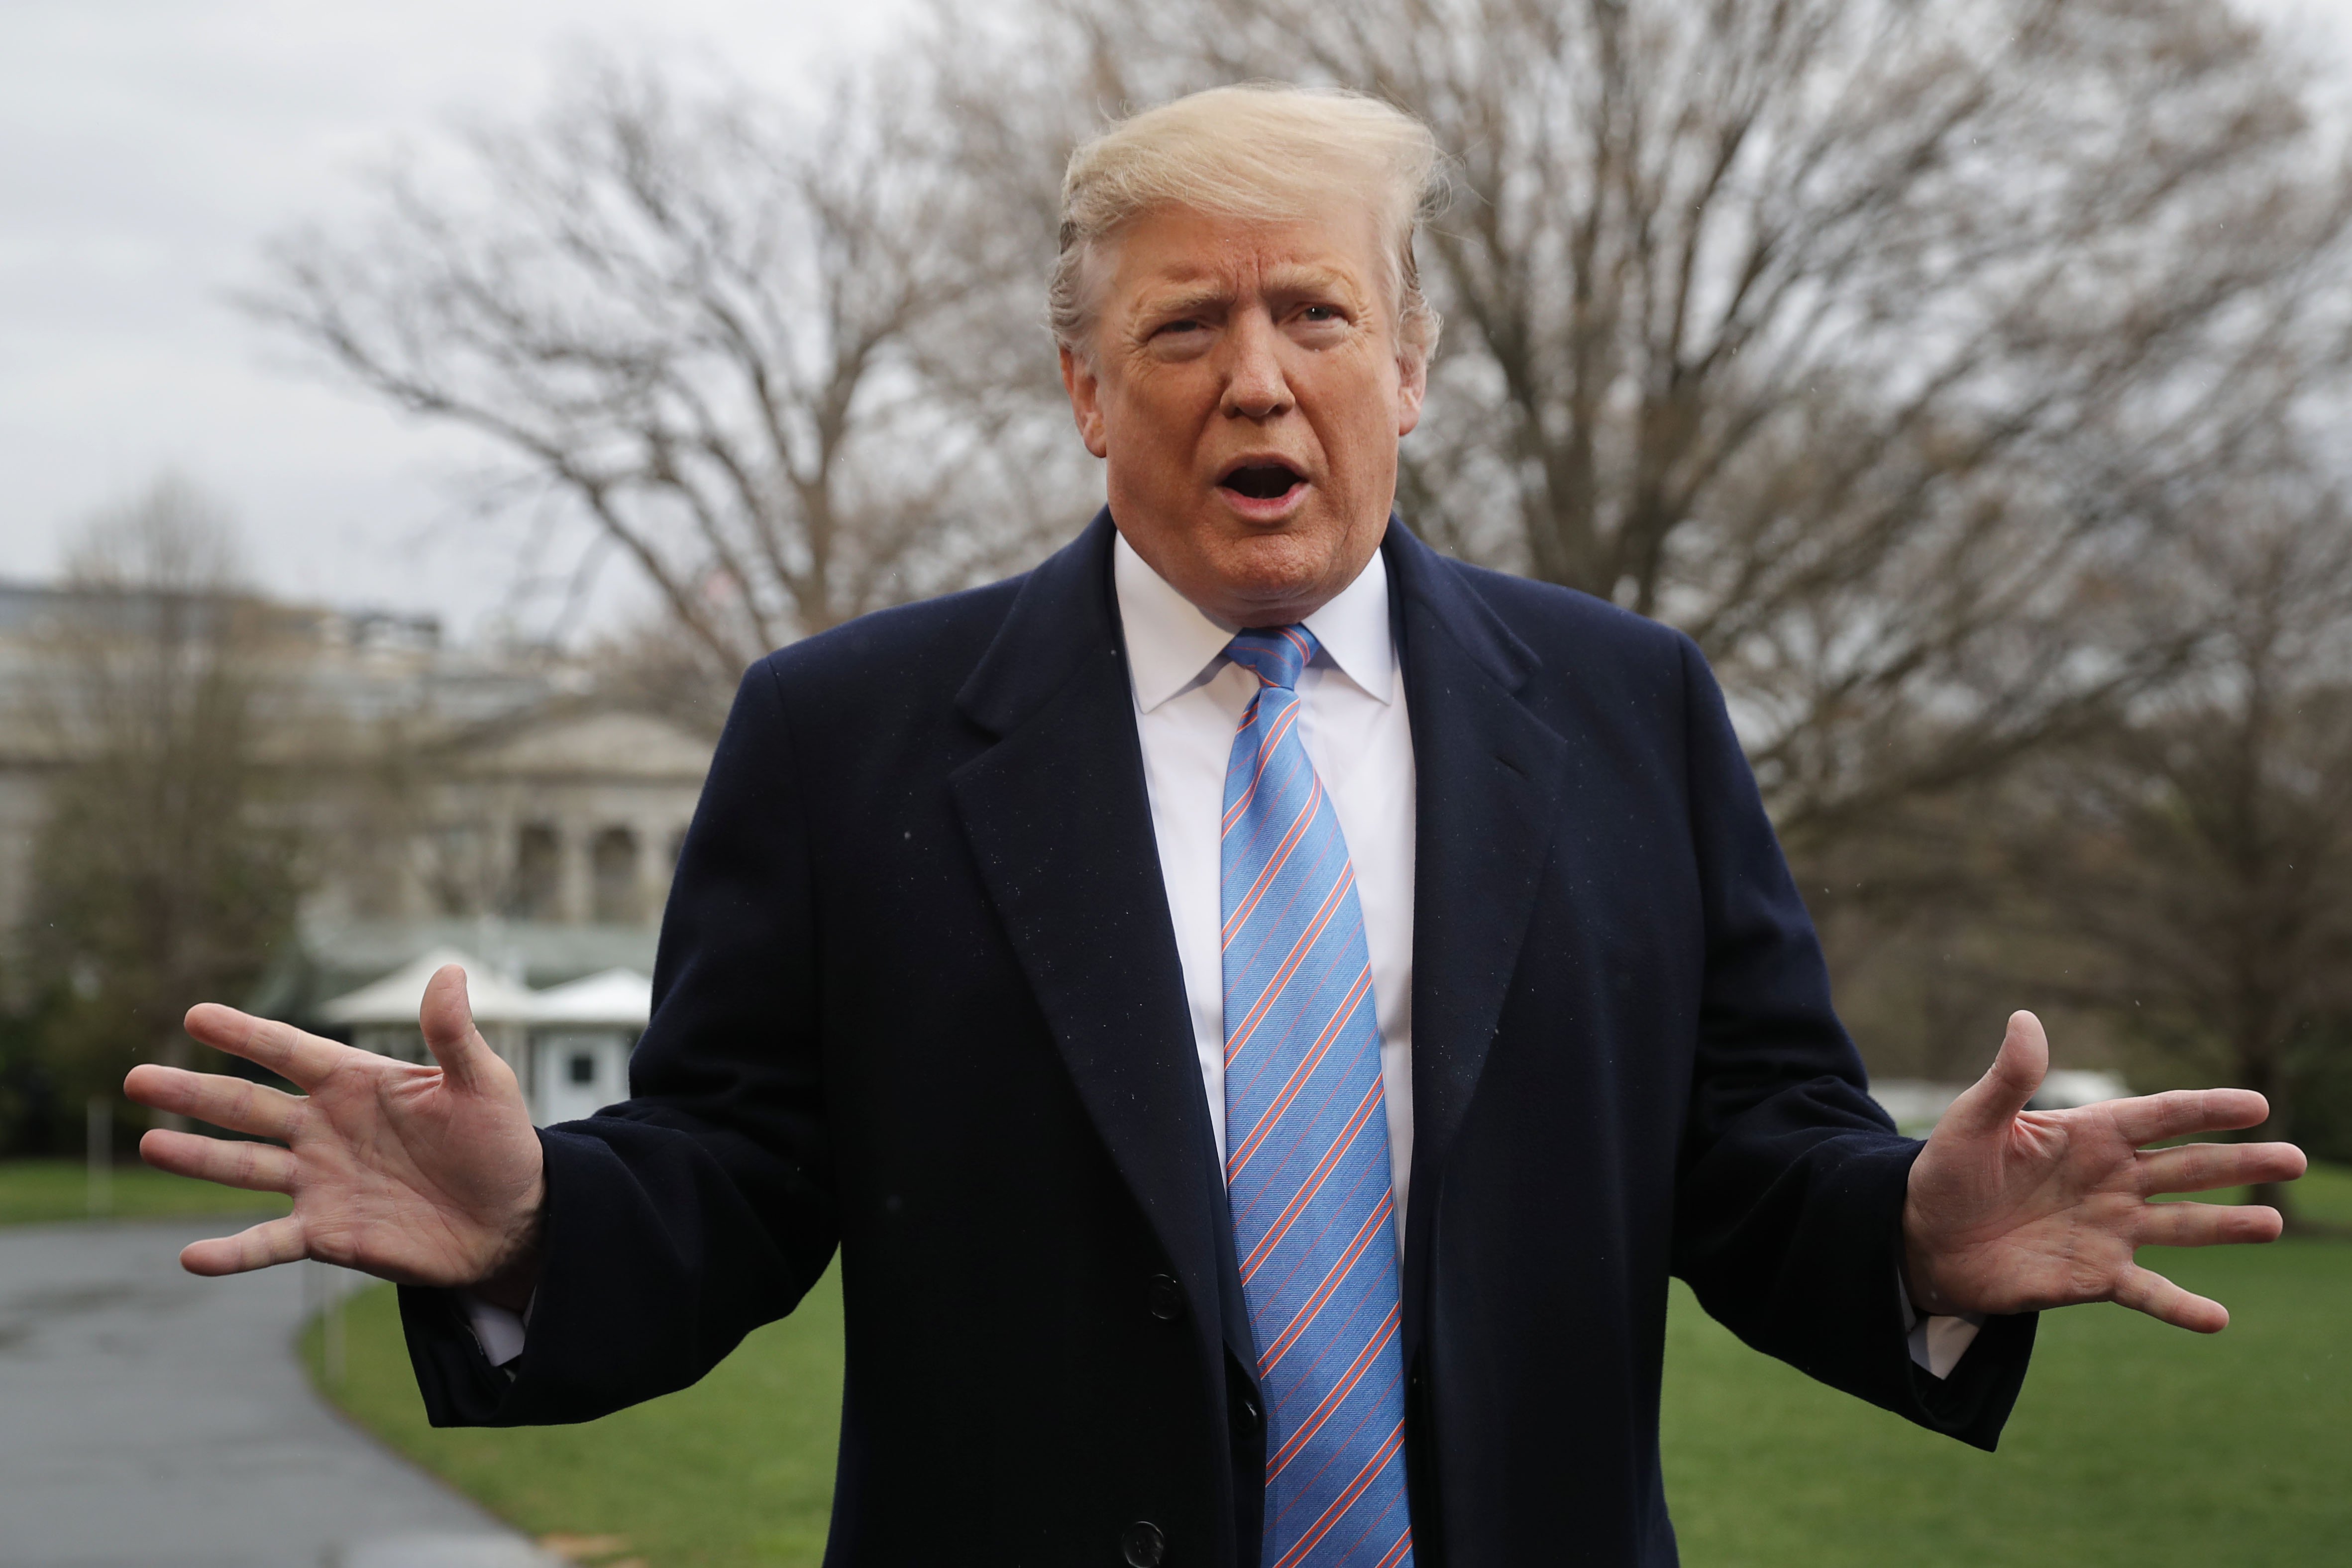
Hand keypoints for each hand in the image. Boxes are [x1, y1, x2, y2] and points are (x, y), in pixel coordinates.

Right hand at [124, 965, 546, 1306]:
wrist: (514, 1218)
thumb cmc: (500, 1143)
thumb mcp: (484, 1083)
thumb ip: (454, 1035)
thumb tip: (448, 971)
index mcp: (357, 1084)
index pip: (290, 1051)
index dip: (245, 1035)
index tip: (195, 1016)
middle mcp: (326, 1129)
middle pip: (248, 1106)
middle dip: (195, 1093)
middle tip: (137, 1078)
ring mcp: (320, 1181)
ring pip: (244, 1166)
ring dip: (197, 1158)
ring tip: (150, 1144)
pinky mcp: (327, 1233)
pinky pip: (269, 1242)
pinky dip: (232, 1252)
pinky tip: (191, 1256)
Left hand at [1901, 1010, 2305, 1331]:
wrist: (1924, 1239)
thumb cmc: (1948, 1173)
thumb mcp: (1973, 1121)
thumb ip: (2007, 1078)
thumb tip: (2025, 1019)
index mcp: (2089, 1136)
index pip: (2159, 1116)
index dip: (2206, 1109)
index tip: (2256, 1104)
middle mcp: (2111, 1181)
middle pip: (2188, 1169)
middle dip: (2240, 1163)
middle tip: (2294, 1159)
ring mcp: (2109, 1231)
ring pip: (2183, 1227)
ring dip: (2228, 1226)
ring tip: (2271, 1223)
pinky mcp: (2095, 1278)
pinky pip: (2148, 1293)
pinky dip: (2181, 1307)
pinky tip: (2218, 1320)